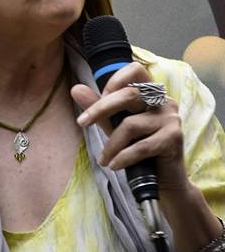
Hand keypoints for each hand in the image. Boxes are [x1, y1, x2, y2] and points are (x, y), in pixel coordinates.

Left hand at [71, 61, 187, 194]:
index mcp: (152, 93)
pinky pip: (141, 146)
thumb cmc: (140, 151)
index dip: (114, 81)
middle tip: (82, 123)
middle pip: (128, 94)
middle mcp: (165, 100)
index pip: (135, 70)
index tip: (99, 99)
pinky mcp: (174, 138)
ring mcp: (171, 118)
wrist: (165, 181)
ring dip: (112, 145)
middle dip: (100, 109)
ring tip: (104, 159)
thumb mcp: (115, 126)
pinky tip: (114, 165)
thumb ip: (99, 108)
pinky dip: (123, 157)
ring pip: (131, 124)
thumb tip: (75, 89)